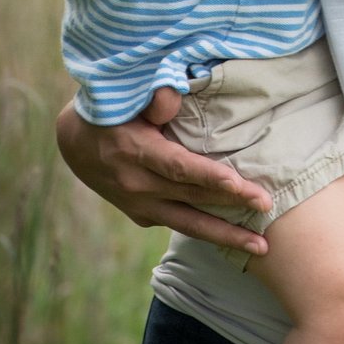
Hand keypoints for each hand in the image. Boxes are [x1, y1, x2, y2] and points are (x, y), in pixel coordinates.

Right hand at [55, 90, 271, 255]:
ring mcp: (137, 205)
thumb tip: (172, 99)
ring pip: (187, 223)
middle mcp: (136, 184)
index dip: (210, 178)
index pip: (179, 168)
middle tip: (268, 208)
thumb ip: (154, 99)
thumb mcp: (127, 97)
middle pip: (192, 198)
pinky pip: (177, 222)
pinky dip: (206, 228)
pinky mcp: (140, 215)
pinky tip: (235, 237)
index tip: (241, 186)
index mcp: (135, 152)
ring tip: (261, 246)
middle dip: (232, 204)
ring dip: (225, 235)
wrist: (75, 141)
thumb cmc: (113, 109)